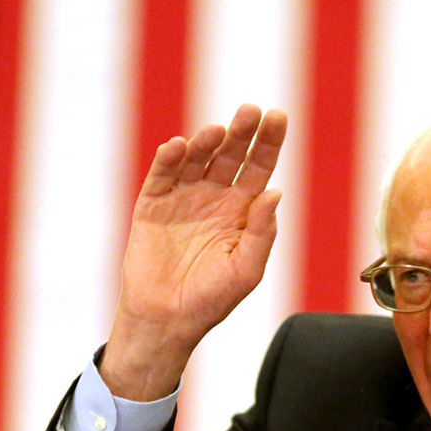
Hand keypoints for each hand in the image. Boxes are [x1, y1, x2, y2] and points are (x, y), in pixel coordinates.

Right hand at [102, 104, 288, 399]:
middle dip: (241, 132)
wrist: (166, 320)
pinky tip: (179, 147)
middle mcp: (214, 197)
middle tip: (250, 111)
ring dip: (206, 142)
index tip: (278, 116)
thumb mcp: (246, 270)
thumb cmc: (211, 299)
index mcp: (242, 210)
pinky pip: (162, 176)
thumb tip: (275, 192)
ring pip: (197, 159)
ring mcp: (182, 198)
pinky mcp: (152, 205)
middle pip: (230, 156)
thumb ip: (262, 233)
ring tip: (216, 131)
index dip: (268, 142)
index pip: (259, 168)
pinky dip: (168, 160)